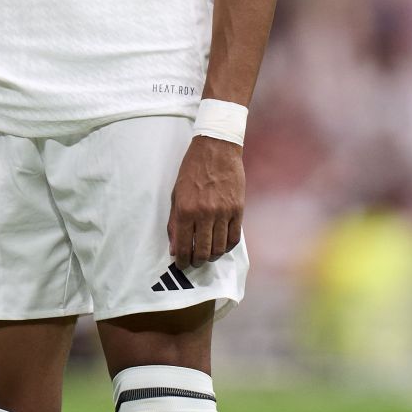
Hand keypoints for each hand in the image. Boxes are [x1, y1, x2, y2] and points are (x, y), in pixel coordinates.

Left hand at [168, 134, 243, 267]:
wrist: (216, 147)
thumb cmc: (192, 169)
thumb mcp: (176, 194)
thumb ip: (174, 223)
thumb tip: (175, 249)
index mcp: (185, 210)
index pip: (184, 247)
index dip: (182, 261)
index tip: (182, 264)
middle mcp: (204, 214)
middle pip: (202, 252)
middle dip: (197, 262)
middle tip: (195, 262)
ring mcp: (223, 212)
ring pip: (219, 248)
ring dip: (212, 256)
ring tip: (208, 254)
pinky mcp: (238, 209)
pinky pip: (234, 237)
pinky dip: (227, 246)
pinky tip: (222, 244)